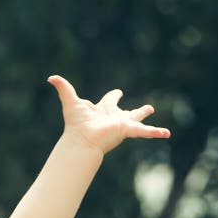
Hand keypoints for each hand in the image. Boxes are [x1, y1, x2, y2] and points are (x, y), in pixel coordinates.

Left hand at [48, 74, 170, 154]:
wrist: (81, 140)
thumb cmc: (75, 124)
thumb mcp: (70, 102)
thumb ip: (63, 88)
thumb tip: (50, 77)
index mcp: (103, 111)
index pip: (109, 101)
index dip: (114, 96)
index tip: (119, 92)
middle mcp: (113, 118)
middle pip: (127, 113)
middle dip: (137, 111)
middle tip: (148, 108)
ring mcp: (121, 125)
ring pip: (138, 122)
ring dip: (148, 121)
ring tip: (162, 127)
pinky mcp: (127, 130)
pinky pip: (144, 131)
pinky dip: (155, 132)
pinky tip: (166, 134)